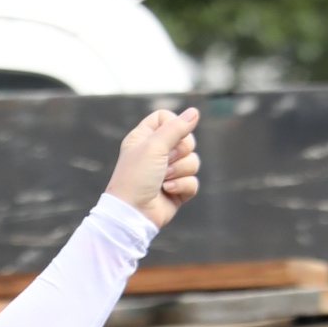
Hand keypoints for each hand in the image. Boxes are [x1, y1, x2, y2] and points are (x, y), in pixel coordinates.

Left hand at [107, 105, 201, 229]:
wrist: (132, 214)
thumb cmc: (136, 178)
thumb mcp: (154, 146)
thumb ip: (176, 127)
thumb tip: (194, 112)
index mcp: (144, 138)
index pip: (166, 117)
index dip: (173, 124)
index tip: (168, 134)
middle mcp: (156, 153)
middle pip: (186, 139)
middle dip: (180, 152)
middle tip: (165, 162)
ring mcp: (167, 172)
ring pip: (193, 161)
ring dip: (179, 171)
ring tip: (163, 180)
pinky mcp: (177, 190)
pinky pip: (193, 181)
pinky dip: (182, 186)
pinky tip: (167, 191)